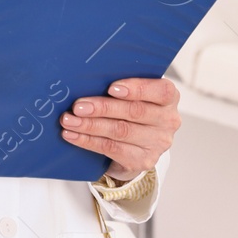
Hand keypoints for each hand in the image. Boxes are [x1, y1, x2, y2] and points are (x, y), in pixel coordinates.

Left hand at [59, 77, 181, 178]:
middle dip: (102, 108)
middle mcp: (168, 121)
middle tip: (78, 106)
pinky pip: (111, 148)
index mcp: (168, 98)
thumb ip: (119, 85)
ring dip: (90, 125)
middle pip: (134, 112)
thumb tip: (86, 78)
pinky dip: (88, 140)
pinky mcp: (143, 160)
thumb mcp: (131, 94)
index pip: (161, 91)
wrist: (134, 145)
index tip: (111, 88)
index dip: (136, 89)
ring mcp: (157, 143)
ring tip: (69, 120)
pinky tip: (72, 135)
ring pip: (120, 131)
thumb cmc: (129, 109)